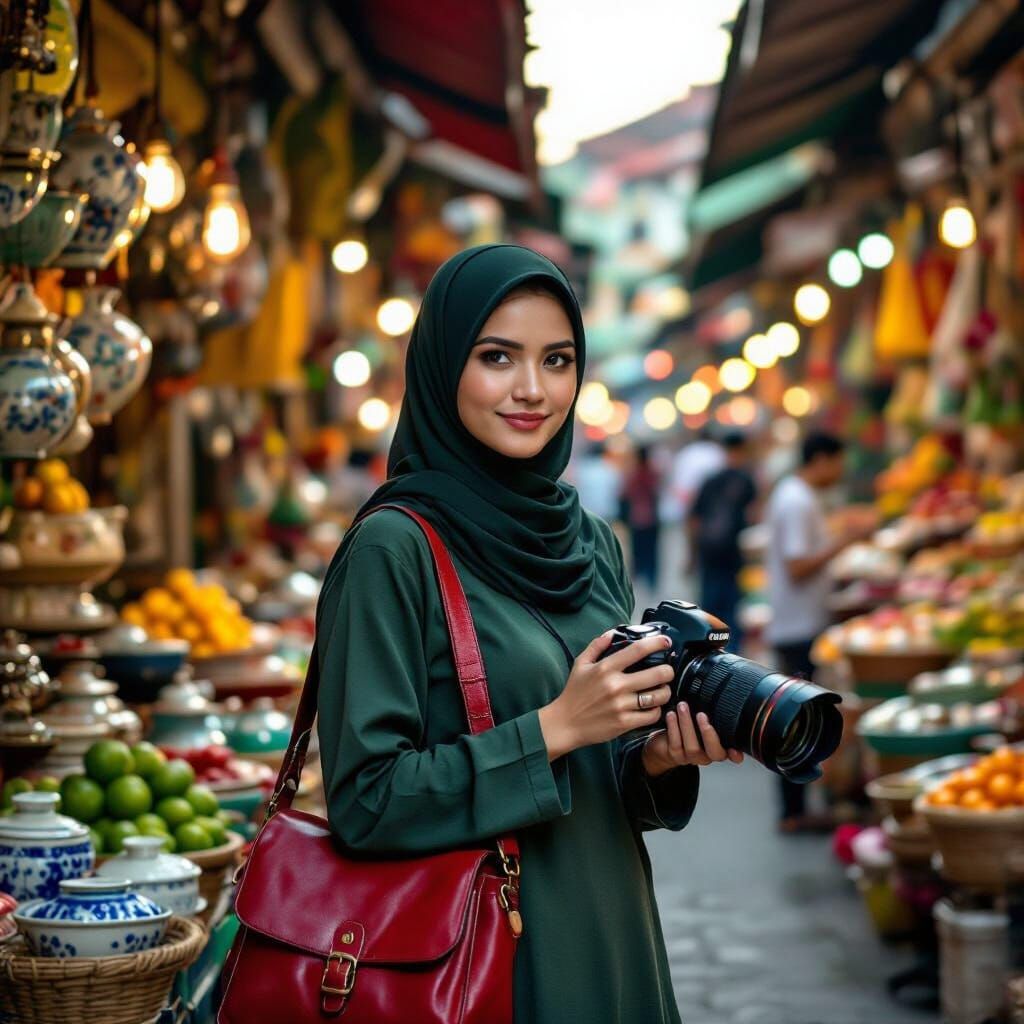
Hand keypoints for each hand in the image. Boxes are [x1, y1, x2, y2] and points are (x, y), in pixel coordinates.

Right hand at [538, 631, 674, 760]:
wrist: (565, 723)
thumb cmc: (574, 693)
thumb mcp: (581, 664)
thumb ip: (596, 646)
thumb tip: (612, 633)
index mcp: (606, 668)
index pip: (638, 650)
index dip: (656, 643)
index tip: (666, 642)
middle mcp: (616, 685)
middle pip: (657, 674)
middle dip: (668, 671)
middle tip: (667, 671)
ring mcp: (621, 705)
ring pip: (658, 696)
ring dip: (665, 692)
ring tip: (662, 689)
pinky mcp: (624, 723)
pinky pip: (652, 715)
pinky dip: (656, 710)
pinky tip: (652, 707)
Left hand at [642, 702, 743, 775]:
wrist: (664, 741)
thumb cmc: (687, 726)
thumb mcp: (701, 718)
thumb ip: (711, 713)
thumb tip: (718, 691)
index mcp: (719, 747)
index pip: (733, 754)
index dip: (735, 753)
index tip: (734, 748)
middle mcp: (708, 755)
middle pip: (715, 752)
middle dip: (708, 734)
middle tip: (701, 715)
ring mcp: (691, 757)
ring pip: (693, 747)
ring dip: (687, 724)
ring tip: (682, 706)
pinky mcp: (676, 755)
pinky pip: (676, 744)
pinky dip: (673, 727)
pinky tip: (671, 715)